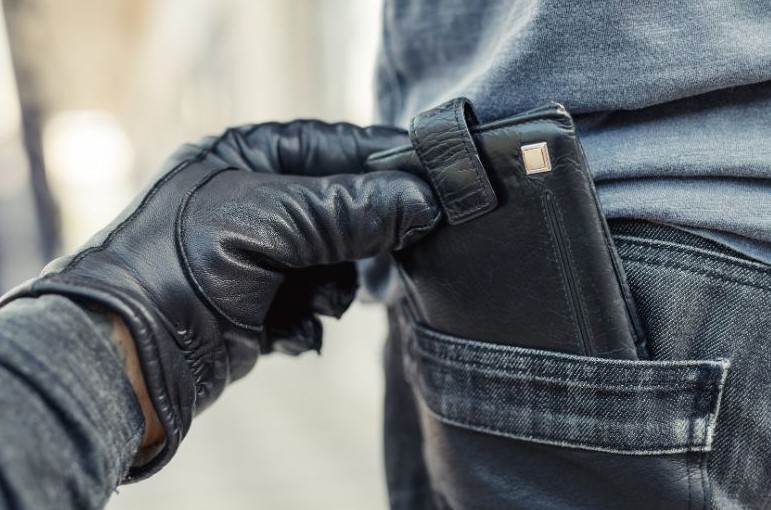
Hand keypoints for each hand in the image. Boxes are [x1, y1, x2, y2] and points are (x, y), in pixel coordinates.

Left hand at [0, 121, 438, 479]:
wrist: (128, 356)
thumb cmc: (177, 265)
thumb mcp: (270, 222)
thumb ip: (349, 208)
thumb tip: (422, 201)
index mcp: (252, 156)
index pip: (342, 148)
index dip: (389, 168)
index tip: (435, 191)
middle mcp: (261, 199)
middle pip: (347, 208)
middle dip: (365, 240)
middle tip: (386, 260)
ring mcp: (264, 252)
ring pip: (341, 260)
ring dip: (336, 286)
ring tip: (312, 301)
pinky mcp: (265, 299)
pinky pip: (319, 299)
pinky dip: (311, 317)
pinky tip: (285, 329)